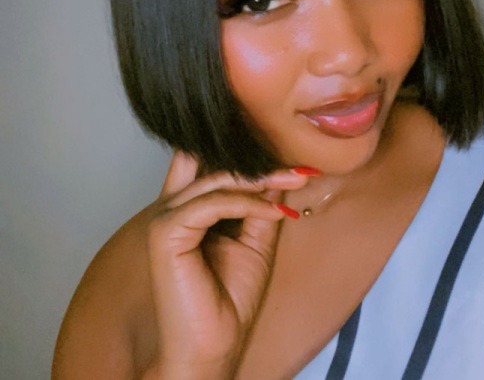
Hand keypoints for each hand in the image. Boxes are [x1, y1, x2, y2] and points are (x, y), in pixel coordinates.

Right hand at [145, 153, 307, 378]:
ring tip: (293, 183)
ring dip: (260, 180)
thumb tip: (277, 175)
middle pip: (217, 167)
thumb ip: (261, 206)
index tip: (290, 163)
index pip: (208, 163)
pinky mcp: (166, 232)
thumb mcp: (255, 241)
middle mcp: (172, 208)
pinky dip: (247, 203)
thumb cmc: (229, 298)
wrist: (214, 345)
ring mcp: (166, 218)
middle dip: (262, 166)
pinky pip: (213, 203)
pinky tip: (274, 212)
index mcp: (188, 209)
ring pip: (217, 180)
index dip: (244, 156)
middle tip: (300, 172)